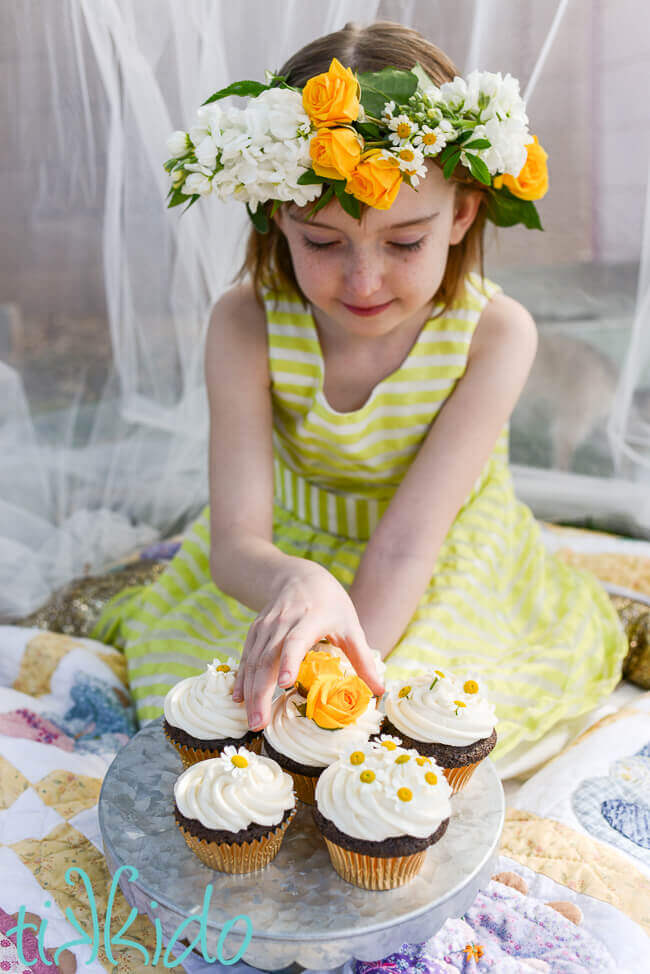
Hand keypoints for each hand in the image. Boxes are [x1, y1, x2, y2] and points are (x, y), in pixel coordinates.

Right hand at [231, 561, 384, 730]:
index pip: (296, 641)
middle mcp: (283, 622)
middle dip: (261, 692)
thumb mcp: (351, 626)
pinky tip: (238, 698)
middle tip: (259, 723)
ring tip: (251, 720)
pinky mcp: (255, 630)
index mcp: (310, 618)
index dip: (290, 661)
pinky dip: (241, 678)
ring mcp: (266, 626)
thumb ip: (363, 659)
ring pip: (253, 660)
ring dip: (249, 691)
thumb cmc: (331, 603)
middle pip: (268, 658)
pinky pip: (246, 656)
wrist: (299, 576)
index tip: (285, 685)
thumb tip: (380, 690)